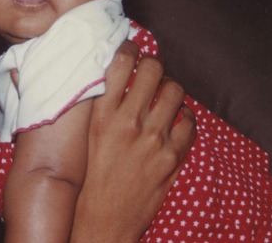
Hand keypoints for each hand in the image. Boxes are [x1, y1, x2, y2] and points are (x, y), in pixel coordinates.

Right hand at [71, 41, 195, 241]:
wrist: (102, 223)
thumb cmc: (86, 182)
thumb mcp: (81, 139)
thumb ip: (88, 107)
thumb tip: (81, 75)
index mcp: (102, 115)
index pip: (121, 62)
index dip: (130, 48)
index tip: (131, 47)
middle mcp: (129, 122)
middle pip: (153, 69)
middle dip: (154, 63)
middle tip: (150, 68)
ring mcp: (154, 139)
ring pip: (176, 90)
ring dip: (170, 88)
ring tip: (164, 94)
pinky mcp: (172, 158)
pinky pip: (190, 123)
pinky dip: (185, 117)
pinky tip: (176, 119)